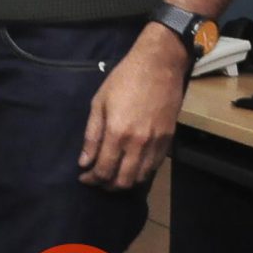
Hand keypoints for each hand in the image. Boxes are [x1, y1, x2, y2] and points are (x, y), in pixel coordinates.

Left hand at [77, 32, 184, 189]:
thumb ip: (91, 135)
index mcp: (117, 133)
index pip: (104, 170)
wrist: (158, 66)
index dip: (91, 179)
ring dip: (125, 182)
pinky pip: (154, 166)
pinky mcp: (169, 140)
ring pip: (141, 177)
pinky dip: (141, 172)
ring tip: (113, 175)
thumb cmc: (123, 80)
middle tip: (97, 179)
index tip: (83, 176)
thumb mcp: (99, 103)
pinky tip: (131, 165)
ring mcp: (156, 143)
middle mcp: (138, 143)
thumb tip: (84, 161)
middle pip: (123, 181)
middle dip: (107, 185)